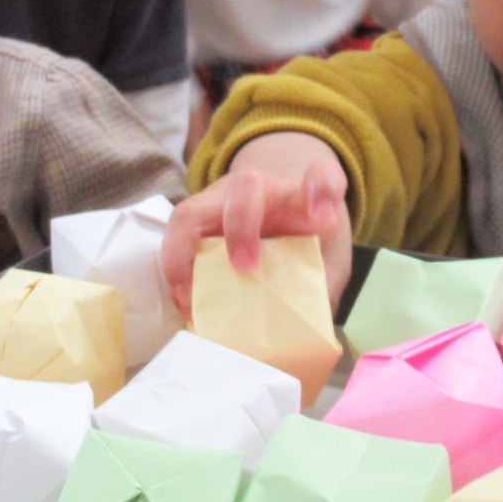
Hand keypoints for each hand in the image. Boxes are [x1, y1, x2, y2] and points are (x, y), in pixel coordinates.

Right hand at [161, 132, 352, 317]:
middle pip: (248, 185)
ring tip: (190, 295)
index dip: (323, 191)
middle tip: (244, 267)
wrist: (280, 211)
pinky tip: (184, 300)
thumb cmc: (304, 236)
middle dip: (241, 225)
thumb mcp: (324, 260)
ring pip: (196, 207)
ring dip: (188, 251)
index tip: (326, 219)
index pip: (322, 176)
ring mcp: (224, 199)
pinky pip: (178, 232)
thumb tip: (305, 325)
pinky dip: (176, 267)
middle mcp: (263, 189)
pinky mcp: (199, 215)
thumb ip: (320, 285)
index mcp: (304, 197)